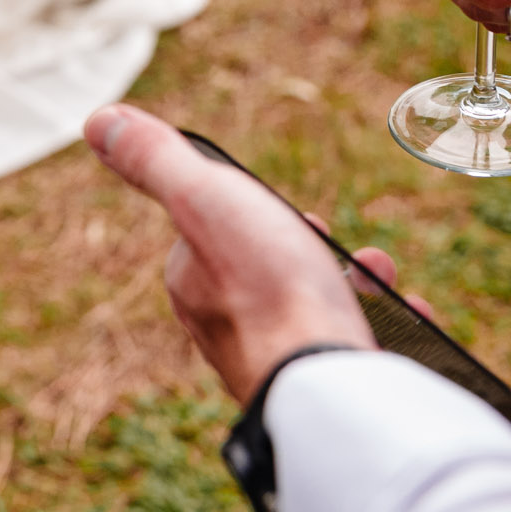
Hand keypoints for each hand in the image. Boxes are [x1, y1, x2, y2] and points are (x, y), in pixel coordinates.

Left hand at [84, 105, 375, 399]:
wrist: (326, 387)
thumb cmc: (268, 290)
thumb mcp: (206, 199)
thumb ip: (158, 161)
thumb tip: (100, 122)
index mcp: (194, 286)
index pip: (214, 234)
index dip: (252, 209)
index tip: (285, 204)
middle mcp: (229, 331)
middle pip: (268, 271)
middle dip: (306, 245)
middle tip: (328, 235)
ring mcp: (279, 363)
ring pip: (315, 311)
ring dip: (353, 283)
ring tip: (381, 272)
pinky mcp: (327, 389)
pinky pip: (355, 349)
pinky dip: (383, 326)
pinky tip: (411, 317)